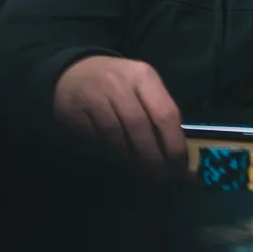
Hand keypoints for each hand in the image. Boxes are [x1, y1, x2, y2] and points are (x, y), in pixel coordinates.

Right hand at [54, 56, 186, 178]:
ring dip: (129, 159)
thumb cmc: (117, 85)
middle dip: (151, 158)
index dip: (174, 144)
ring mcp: (95, 96)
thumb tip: (177, 152)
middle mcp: (119, 84)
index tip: (179, 167)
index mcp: (143, 76)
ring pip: (115, 136)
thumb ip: (159, 113)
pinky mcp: (75, 112)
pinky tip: (116, 161)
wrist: (73, 74)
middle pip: (140, 127)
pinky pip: (95, 140)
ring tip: (139, 173)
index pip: (165, 113)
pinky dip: (107, 154)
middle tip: (159, 177)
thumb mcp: (142, 87)